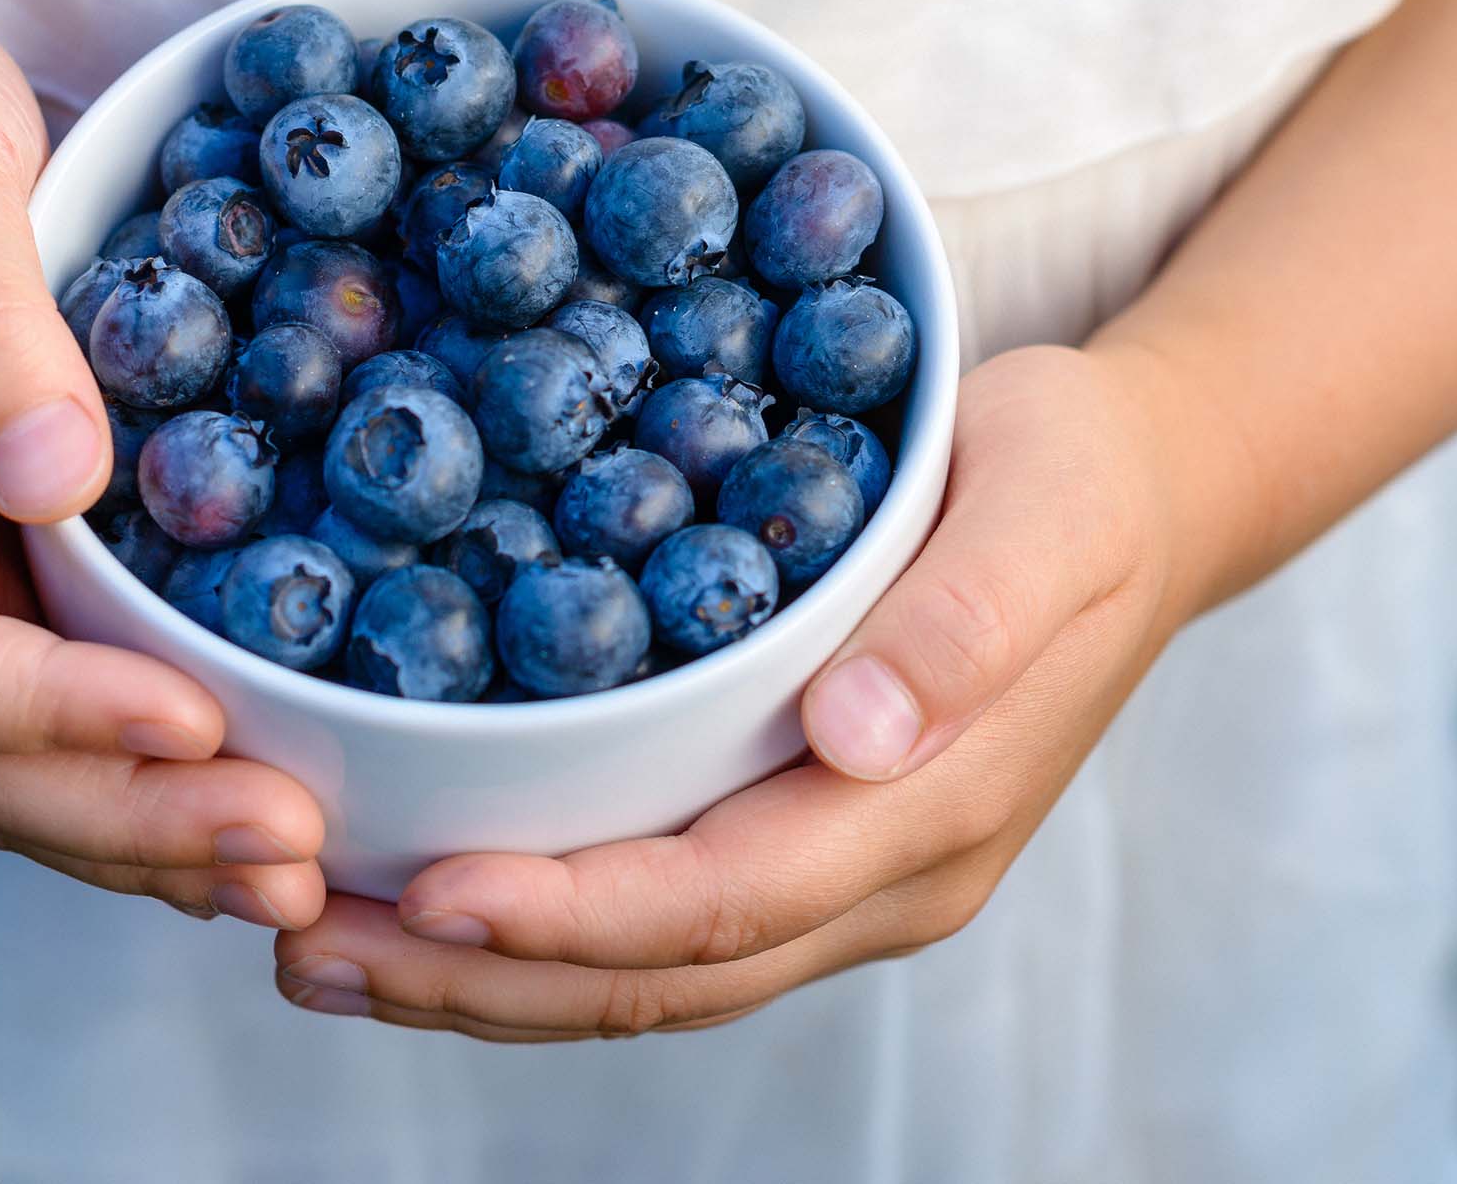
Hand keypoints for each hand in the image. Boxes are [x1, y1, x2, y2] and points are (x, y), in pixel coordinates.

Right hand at [0, 2, 326, 929]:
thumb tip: (57, 480)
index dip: (53, 717)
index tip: (194, 719)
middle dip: (134, 821)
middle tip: (291, 845)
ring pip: (44, 770)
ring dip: (165, 833)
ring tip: (307, 867)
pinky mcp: (42, 568)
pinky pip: (100, 705)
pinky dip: (183, 772)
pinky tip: (293, 795)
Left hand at [269, 344, 1227, 1035]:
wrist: (1150, 492)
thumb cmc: (1085, 478)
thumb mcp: (1052, 504)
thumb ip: (970, 619)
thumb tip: (861, 733)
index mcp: (933, 813)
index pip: (727, 902)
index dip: (579, 915)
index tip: (435, 893)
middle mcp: (882, 874)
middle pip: (662, 973)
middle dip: (482, 978)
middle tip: (306, 945)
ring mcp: (846, 869)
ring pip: (649, 971)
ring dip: (485, 978)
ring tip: (323, 949)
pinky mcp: (808, 831)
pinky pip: (661, 917)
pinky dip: (537, 927)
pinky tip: (428, 898)